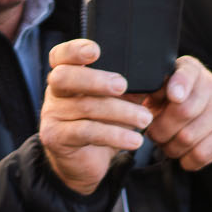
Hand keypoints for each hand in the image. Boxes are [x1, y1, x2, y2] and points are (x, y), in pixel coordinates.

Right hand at [41, 38, 153, 195]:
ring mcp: (53, 115)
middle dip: (96, 79)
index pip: (60, 56)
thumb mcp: (117, 102)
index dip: (74, 49)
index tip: (95, 50)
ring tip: (145, 119)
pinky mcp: (57, 138)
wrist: (85, 162)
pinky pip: (87, 132)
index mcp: (68, 76)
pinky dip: (115, 135)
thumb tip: (159, 77)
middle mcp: (56, 92)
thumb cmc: (102, 124)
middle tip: (123, 85)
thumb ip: (129, 88)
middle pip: (65, 77)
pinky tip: (135, 140)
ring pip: (84, 107)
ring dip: (120, 112)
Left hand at [142, 55, 211, 171]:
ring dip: (170, 147)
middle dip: (160, 129)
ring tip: (167, 143)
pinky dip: (186, 160)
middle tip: (153, 134)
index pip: (187, 73)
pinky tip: (183, 154)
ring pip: (188, 137)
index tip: (174, 96)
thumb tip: (133, 94)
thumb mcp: (162, 91)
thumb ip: (151, 90)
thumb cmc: (177, 104)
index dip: (180, 84)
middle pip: (183, 112)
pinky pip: (200, 154)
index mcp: (192, 70)